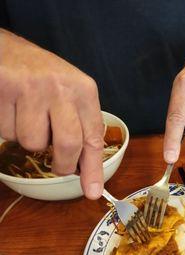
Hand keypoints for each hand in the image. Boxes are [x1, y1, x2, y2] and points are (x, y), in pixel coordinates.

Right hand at [0, 29, 103, 198]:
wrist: (8, 52)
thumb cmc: (43, 80)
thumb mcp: (70, 98)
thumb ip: (80, 129)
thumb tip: (83, 171)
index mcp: (84, 90)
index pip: (93, 137)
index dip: (93, 169)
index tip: (93, 191)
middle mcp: (61, 88)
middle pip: (67, 145)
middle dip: (62, 164)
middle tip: (58, 165)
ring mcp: (32, 89)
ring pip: (33, 143)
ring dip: (29, 140)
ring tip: (28, 118)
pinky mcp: (5, 90)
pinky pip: (8, 133)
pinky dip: (9, 129)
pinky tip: (12, 110)